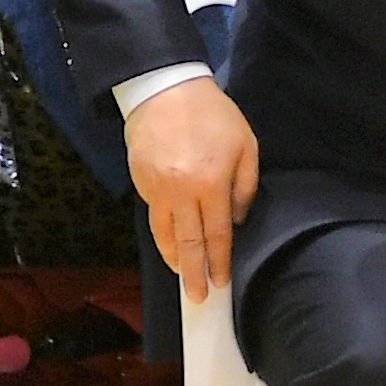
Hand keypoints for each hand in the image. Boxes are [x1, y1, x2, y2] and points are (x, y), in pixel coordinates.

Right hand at [124, 74, 260, 293]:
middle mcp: (180, 193)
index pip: (217, 234)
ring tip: (180, 275)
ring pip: (164, 234)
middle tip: (198, 297)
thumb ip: (245, 185)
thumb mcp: (245, 144)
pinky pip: (153, 215)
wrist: (164, 88)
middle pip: (187, 242)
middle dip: (193, 273)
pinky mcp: (140, 181)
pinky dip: (161, 233)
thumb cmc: (212, 115)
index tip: (220, 282)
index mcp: (210, 184)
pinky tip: (168, 243)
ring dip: (173, 258)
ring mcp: (156, 189)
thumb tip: (235, 219)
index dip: (219, 261)